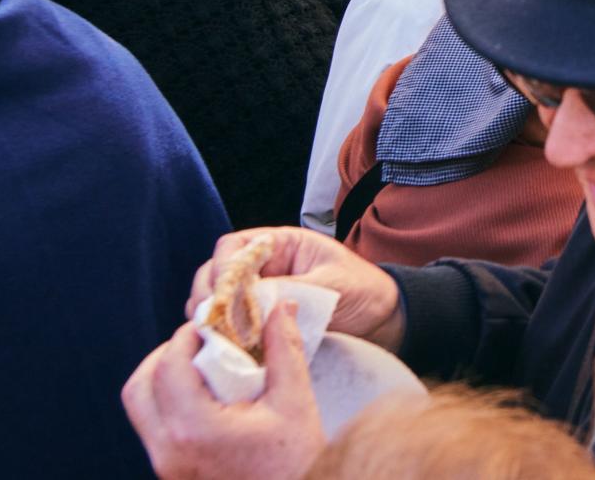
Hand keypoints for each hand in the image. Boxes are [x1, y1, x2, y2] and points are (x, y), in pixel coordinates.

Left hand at [123, 301, 325, 479]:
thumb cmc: (294, 461)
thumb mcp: (295, 400)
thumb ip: (284, 349)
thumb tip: (281, 307)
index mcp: (194, 429)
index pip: (169, 367)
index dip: (186, 336)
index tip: (211, 323)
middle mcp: (168, 451)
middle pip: (138, 389)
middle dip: (165, 357)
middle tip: (199, 343)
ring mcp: (165, 467)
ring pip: (140, 410)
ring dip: (162, 381)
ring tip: (203, 370)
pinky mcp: (170, 474)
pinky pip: (153, 430)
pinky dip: (169, 405)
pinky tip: (206, 399)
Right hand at [188, 228, 403, 351]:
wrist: (384, 320)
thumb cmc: (365, 292)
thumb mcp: (331, 286)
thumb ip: (292, 289)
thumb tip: (251, 298)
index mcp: (282, 245)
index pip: (233, 247)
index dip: (222, 267)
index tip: (222, 293)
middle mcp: (265, 268)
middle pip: (215, 274)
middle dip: (210, 296)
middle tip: (213, 321)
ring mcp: (260, 296)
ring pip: (218, 302)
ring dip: (214, 318)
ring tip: (220, 337)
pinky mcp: (262, 324)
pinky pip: (232, 326)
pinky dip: (225, 336)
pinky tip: (229, 350)